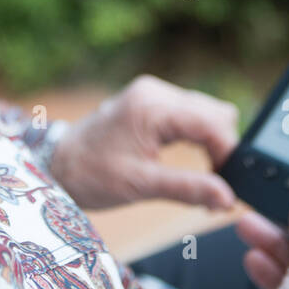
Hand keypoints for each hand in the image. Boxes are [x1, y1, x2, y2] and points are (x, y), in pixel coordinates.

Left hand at [48, 74, 238, 210]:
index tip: (228, 186)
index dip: (228, 153)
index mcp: (152, 107)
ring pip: (206, 112)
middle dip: (221, 148)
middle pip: (214, 113)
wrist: (59, 163)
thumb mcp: (141, 185)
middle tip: (214, 186)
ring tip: (203, 177)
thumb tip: (227, 197)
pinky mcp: (152, 101)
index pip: (211, 122)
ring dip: (211, 142)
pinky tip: (192, 160)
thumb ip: (188, 188)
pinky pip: (190, 113)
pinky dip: (197, 136)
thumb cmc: (92, 174)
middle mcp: (155, 91)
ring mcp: (153, 93)